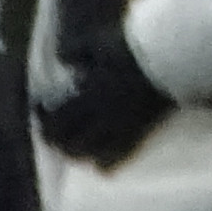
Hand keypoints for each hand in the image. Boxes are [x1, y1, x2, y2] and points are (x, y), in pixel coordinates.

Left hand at [36, 30, 170, 168]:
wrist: (171, 60)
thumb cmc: (134, 49)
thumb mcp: (98, 41)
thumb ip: (76, 51)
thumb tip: (63, 61)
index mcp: (89, 91)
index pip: (58, 114)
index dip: (44, 118)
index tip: (39, 113)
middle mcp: (102, 113)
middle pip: (72, 136)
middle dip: (57, 141)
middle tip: (51, 140)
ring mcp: (123, 124)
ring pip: (94, 149)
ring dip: (79, 154)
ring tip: (73, 154)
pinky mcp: (142, 130)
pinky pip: (123, 153)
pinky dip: (109, 163)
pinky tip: (102, 169)